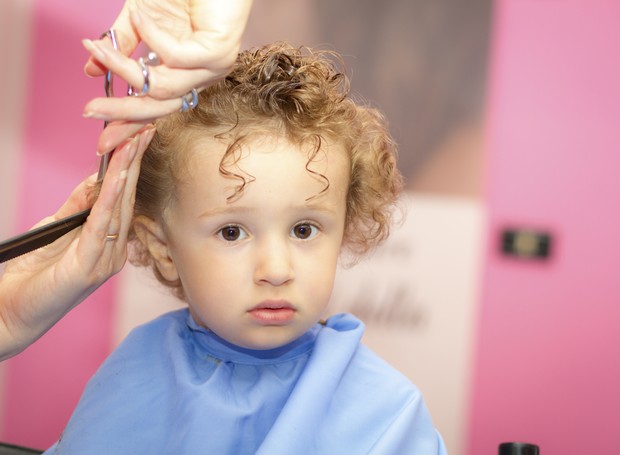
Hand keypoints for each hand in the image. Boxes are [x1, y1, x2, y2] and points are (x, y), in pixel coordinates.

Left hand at [0, 127, 153, 360]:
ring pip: (120, 208)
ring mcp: (106, 260)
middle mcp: (114, 251)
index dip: (130, 166)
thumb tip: (96, 176)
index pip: (124, 198)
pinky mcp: (90, 267)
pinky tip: (115, 176)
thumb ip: (78, 205)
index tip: (138, 137)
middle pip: (129, 198)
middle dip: (135, 162)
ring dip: (126, 172)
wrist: (10, 312)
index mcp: (108, 243)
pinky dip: (110, 198)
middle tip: (144, 129)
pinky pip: (102, 225)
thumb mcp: (55, 228)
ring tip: (134, 142)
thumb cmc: (33, 275)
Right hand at [81, 0, 252, 153]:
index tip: (103, 143)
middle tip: (91, 110)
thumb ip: (120, 48)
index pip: (157, 108)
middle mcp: (202, 78)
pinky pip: (174, 56)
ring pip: (163, 86)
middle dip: (123, 111)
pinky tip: (139, 17)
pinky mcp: (218, 52)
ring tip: (98, 48)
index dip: (129, 125)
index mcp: (187, 75)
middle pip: (160, 107)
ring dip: (124, 68)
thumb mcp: (140, 21)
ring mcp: (213, 68)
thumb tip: (92, 70)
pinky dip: (150, 36)